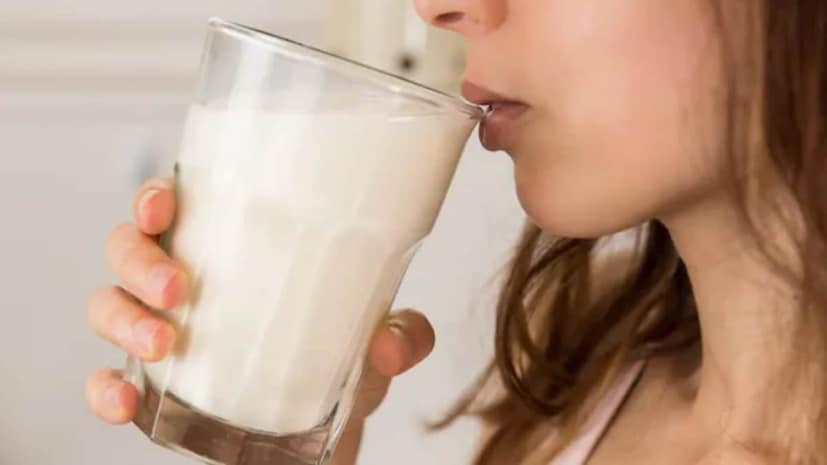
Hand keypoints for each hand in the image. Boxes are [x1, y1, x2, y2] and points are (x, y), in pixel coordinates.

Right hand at [85, 177, 435, 464]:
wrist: (323, 431)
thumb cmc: (336, 360)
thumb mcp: (376, 340)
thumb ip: (401, 336)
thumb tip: (389, 346)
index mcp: (229, 247)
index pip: (179, 203)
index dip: (156, 196)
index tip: (166, 203)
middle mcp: (184, 280)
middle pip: (128, 247)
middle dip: (139, 260)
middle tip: (178, 287)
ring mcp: (160, 331)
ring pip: (108, 304)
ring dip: (123, 319)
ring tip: (163, 343)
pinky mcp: (152, 386)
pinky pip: (106, 379)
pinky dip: (104, 389)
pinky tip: (125, 401)